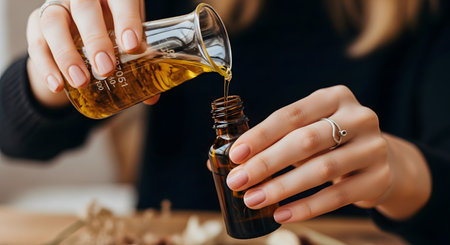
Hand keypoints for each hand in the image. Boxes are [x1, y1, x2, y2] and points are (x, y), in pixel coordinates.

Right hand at [26, 0, 158, 107]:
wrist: (81, 33)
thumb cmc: (113, 33)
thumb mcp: (129, 42)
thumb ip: (141, 64)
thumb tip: (152, 98)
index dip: (127, 20)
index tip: (132, 46)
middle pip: (85, 7)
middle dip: (95, 39)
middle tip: (106, 69)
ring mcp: (58, 7)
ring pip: (54, 22)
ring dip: (66, 54)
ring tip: (81, 81)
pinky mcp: (37, 23)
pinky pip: (36, 42)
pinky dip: (46, 66)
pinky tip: (58, 85)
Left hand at [226, 85, 430, 222]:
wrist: (379, 161)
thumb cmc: (331, 143)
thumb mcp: (308, 131)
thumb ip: (274, 141)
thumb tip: (223, 161)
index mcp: (335, 97)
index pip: (291, 115)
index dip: (261, 135)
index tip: (236, 154)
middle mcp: (358, 117)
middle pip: (306, 140)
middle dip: (267, 162)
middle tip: (238, 181)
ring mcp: (373, 147)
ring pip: (322, 169)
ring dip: (282, 187)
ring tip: (254, 199)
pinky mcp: (379, 178)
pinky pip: (339, 196)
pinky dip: (307, 207)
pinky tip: (282, 214)